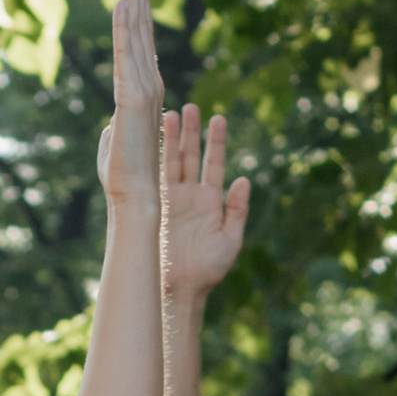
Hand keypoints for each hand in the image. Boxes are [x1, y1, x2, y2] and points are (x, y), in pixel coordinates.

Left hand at [94, 0, 162, 212]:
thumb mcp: (113, 142)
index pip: (141, 40)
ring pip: (137, 33)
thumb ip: (113, 127)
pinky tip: (122, 2)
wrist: (135, 197)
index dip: (139, 8)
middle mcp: (148, 82)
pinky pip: (126, 55)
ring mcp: (143, 88)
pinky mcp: (133, 98)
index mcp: (143, 88)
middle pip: (142, 26)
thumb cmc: (124, 176)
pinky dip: (125, 27)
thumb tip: (108, 124)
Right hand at [161, 93, 248, 300]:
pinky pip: (154, 178)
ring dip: (171, 139)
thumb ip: (238, 210)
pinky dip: (154, 158)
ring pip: (171, 162)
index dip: (216, 141)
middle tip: (192, 107)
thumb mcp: (231, 239)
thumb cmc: (207, 270)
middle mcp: (189, 196)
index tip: (218, 118)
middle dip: (191, 132)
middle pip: (191, 156)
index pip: (214, 164)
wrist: (177, 289)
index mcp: (210, 201)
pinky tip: (151, 139)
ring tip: (172, 114)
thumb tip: (244, 179)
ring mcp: (170, 199)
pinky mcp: (153, 206)